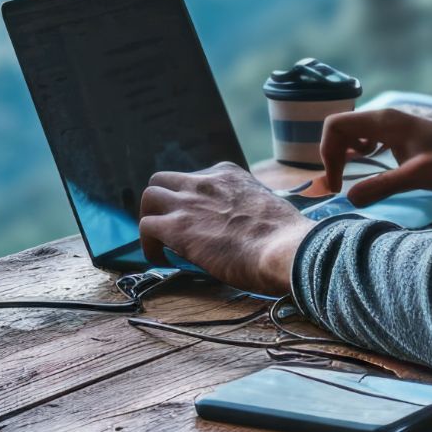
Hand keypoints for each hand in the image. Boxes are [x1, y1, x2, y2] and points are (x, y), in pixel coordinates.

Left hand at [138, 162, 314, 294]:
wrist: (285, 249)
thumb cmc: (285, 237)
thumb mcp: (267, 206)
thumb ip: (247, 207)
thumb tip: (245, 226)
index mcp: (228, 174)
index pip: (198, 177)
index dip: (193, 199)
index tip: (199, 218)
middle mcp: (205, 181)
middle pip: (165, 179)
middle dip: (163, 201)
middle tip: (170, 223)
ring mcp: (189, 202)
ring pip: (150, 196)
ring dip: (151, 217)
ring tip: (159, 240)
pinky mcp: (177, 227)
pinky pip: (146, 227)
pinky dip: (148, 243)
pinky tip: (159, 257)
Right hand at [320, 108, 431, 205]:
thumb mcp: (418, 177)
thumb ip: (383, 186)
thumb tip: (349, 198)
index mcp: (385, 121)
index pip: (335, 126)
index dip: (328, 154)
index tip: (339, 184)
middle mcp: (385, 118)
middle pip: (340, 129)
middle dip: (334, 156)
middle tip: (341, 186)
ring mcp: (394, 125)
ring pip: (353, 133)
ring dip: (346, 154)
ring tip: (353, 176)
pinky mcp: (402, 134)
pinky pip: (368, 137)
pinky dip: (361, 152)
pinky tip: (373, 166)